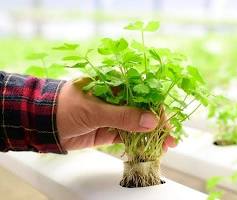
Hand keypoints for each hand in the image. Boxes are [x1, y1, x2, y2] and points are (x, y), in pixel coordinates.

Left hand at [56, 81, 175, 150]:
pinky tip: (149, 147)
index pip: (141, 92)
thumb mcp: (94, 110)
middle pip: (142, 110)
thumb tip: (150, 121)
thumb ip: (122, 116)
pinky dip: (139, 142)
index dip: (155, 104)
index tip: (165, 117)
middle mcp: (115, 99)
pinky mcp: (108, 130)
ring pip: (137, 124)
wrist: (44, 124)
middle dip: (157, 122)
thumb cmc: (65, 107)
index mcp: (113, 85)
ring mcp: (113, 116)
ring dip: (151, 135)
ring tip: (166, 145)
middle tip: (170, 135)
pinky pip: (127, 136)